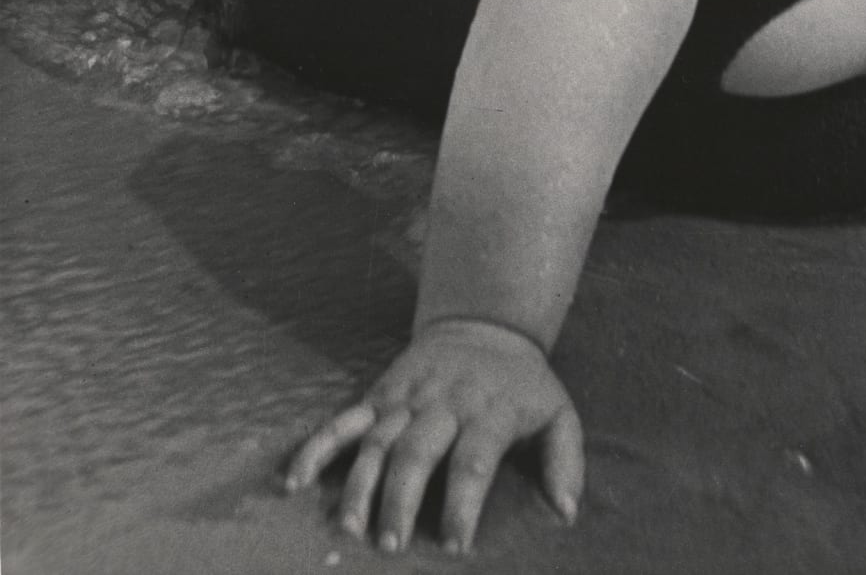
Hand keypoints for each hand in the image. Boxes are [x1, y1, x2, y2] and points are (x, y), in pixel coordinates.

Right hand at [284, 318, 583, 553]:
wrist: (486, 325)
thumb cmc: (523, 385)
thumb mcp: (559, 413)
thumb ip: (565, 461)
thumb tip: (565, 513)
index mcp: (490, 412)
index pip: (474, 460)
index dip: (462, 503)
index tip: (454, 545)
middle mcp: (445, 404)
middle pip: (417, 452)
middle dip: (402, 499)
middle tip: (391, 545)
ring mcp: (407, 398)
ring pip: (376, 441)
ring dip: (360, 485)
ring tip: (351, 528)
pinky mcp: (379, 395)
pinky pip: (341, 421)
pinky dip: (316, 449)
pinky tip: (294, 482)